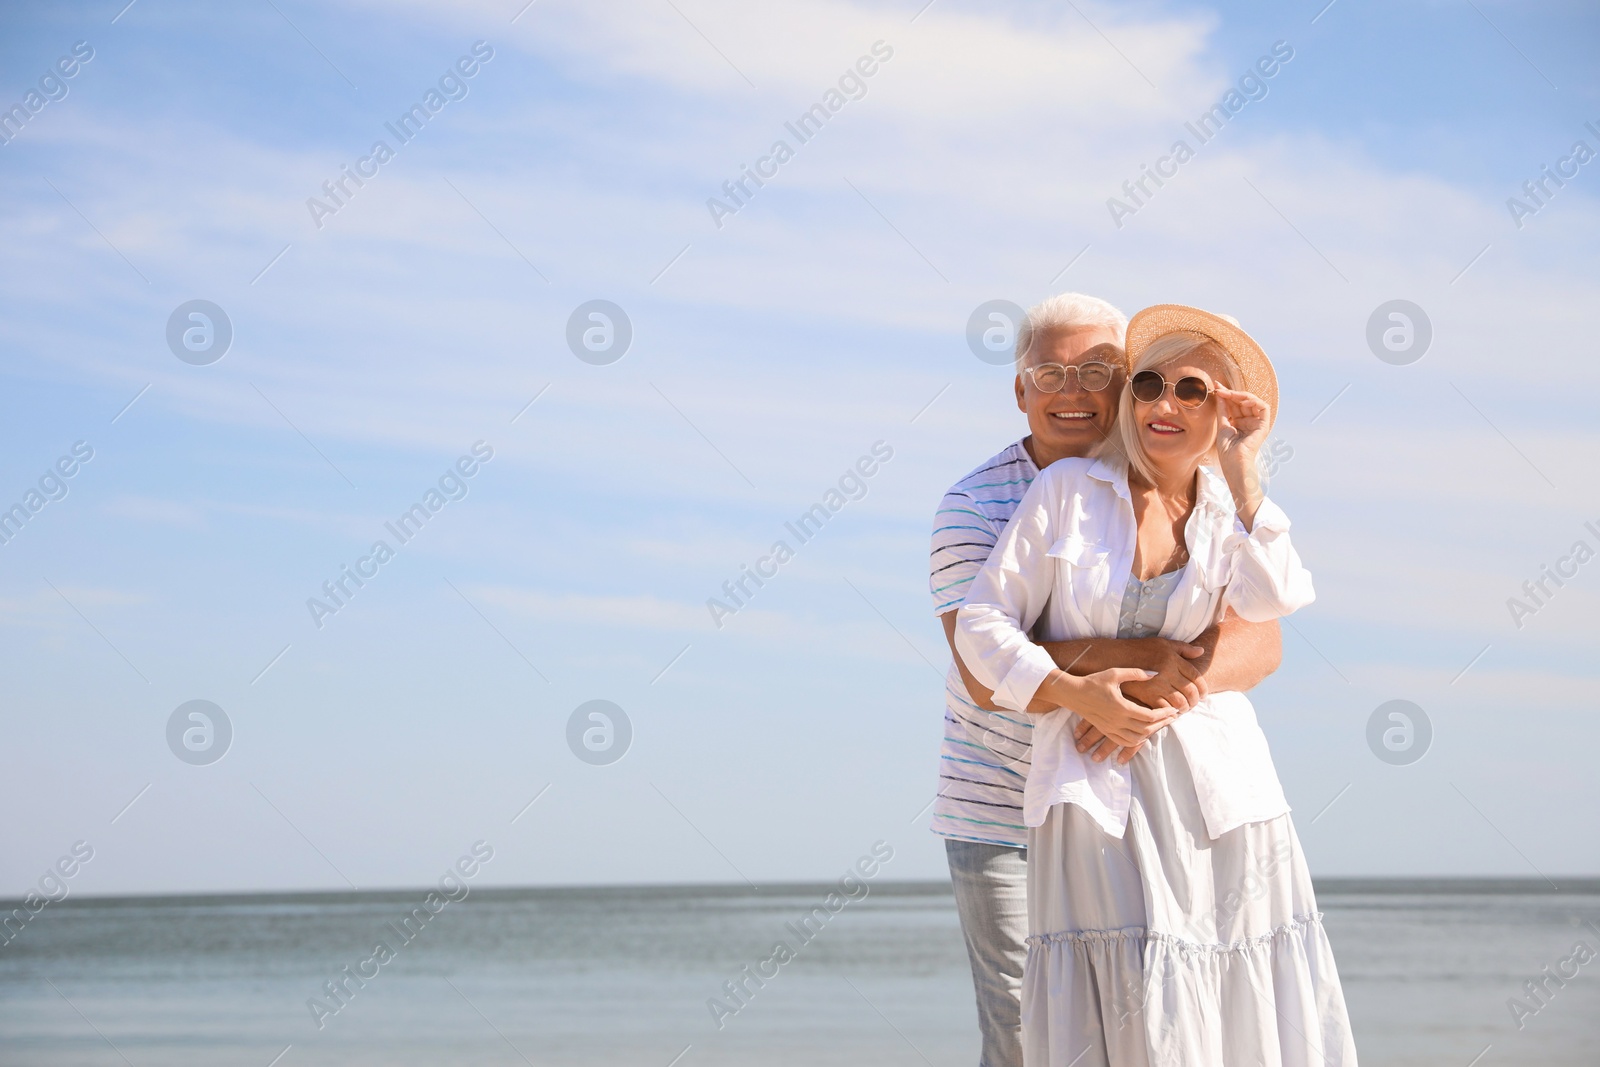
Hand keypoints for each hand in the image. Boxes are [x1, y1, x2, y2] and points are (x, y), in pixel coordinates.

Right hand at [1073, 641, 1204, 762]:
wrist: (1072, 693)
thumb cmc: (1093, 681)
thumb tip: (1154, 673)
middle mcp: (1117, 721)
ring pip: (1137, 738)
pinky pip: (1125, 742)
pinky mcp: (1106, 731)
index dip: (1164, 714)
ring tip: (1160, 724)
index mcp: (1121, 707)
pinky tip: (1143, 733)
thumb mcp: (1114, 673)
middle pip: (1146, 729)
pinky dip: (1137, 741)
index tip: (1173, 710)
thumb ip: (1136, 673)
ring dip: (1151, 733)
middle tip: (1172, 717)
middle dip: (1162, 724)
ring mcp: (1111, 728)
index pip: (1149, 716)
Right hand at [1121, 639, 1206, 711]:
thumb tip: (1201, 652)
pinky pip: (1163, 708)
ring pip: (1179, 703)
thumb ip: (1183, 648)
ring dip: (1184, 708)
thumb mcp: (1163, 643)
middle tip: (1194, 703)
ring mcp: (1156, 685)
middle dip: (1195, 700)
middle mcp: (1166, 672)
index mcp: (1172, 659)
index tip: (1203, 694)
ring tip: (1183, 709)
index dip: (1203, 688)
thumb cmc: (1139, 649)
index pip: (1196, 677)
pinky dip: (1169, 713)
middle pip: (1190, 691)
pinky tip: (1169, 712)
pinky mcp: (1146, 695)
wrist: (1114, 657)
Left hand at [1213, 385, 1269, 526]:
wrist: (1233, 464)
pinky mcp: (1264, 425)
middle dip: (1231, 393)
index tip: (1216, 387)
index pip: (1234, 404)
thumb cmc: (1227, 450)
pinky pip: (1263, 407)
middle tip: (1219, 388)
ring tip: (1229, 393)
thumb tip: (1219, 392)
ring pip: (1253, 401)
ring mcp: (1257, 423)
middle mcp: (1249, 421)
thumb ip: (1223, 409)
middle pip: (1242, 401)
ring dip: (1241, 395)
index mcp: (1239, 422)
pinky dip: (1253, 401)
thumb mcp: (1222, 425)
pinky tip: (1242, 400)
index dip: (1226, 395)